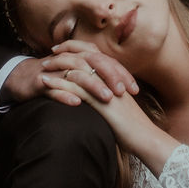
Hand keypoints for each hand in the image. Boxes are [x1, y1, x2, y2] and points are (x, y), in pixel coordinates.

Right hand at [12, 38, 138, 107]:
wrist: (22, 78)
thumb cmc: (56, 78)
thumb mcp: (79, 74)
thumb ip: (98, 75)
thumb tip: (122, 85)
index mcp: (82, 57)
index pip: (107, 62)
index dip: (122, 74)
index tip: (135, 90)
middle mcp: (71, 59)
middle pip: (94, 62)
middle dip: (110, 76)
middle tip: (123, 92)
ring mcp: (55, 69)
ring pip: (77, 73)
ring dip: (93, 85)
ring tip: (106, 98)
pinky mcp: (40, 81)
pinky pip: (54, 87)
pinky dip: (65, 94)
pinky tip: (76, 103)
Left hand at [43, 63, 177, 175]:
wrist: (145, 137)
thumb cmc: (134, 126)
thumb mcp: (121, 106)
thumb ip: (110, 96)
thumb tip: (99, 94)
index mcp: (115, 75)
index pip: (93, 54)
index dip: (77, 49)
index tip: (63, 51)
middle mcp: (110, 77)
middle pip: (83, 56)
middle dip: (64, 53)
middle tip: (49, 55)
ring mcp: (105, 87)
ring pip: (77, 69)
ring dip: (58, 66)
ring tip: (43, 67)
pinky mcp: (100, 101)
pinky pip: (75, 88)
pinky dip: (58, 84)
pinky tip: (45, 83)